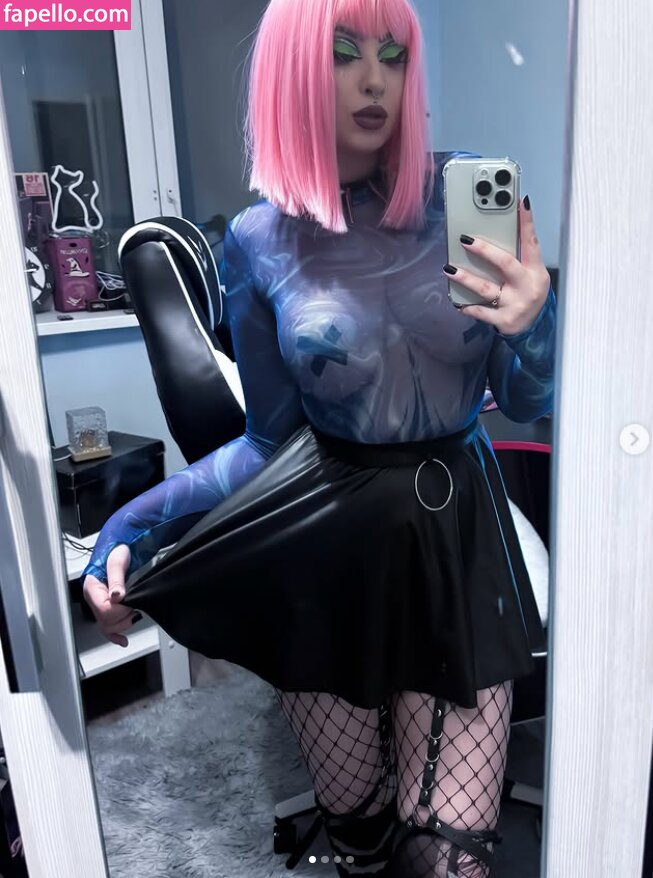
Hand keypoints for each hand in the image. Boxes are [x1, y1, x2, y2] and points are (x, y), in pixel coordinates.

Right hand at [82, 544, 141, 646]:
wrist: (121, 545)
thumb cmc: (117, 549)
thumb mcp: (118, 560)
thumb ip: (117, 579)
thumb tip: (117, 596)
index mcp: (92, 587)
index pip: (104, 610)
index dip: (119, 610)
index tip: (130, 603)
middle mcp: (94, 598)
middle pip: (105, 621)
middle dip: (123, 618)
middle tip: (135, 608)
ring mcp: (100, 604)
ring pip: (108, 626)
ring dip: (123, 624)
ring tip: (134, 614)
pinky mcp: (108, 607)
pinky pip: (108, 626)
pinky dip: (115, 635)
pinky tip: (122, 640)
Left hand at [443, 196, 550, 335]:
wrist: (534, 326)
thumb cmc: (526, 292)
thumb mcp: (530, 273)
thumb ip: (517, 256)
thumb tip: (493, 232)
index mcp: (535, 270)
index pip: (531, 242)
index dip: (526, 222)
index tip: (521, 202)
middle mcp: (527, 286)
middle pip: (505, 263)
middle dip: (485, 250)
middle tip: (465, 240)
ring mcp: (515, 304)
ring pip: (487, 289)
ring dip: (466, 279)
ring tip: (449, 269)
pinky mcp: (504, 320)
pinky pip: (481, 312)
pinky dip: (468, 307)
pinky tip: (457, 303)